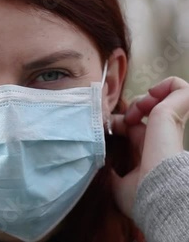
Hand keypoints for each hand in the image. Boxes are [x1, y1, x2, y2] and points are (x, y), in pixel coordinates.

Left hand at [110, 76, 188, 217]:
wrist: (156, 197)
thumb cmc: (141, 197)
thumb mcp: (120, 186)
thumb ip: (112, 176)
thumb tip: (103, 170)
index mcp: (148, 149)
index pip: (134, 126)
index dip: (118, 122)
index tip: (106, 129)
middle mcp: (160, 135)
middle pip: (147, 108)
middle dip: (131, 107)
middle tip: (119, 119)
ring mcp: (167, 124)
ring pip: (164, 95)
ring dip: (145, 97)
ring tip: (136, 110)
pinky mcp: (171, 114)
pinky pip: (179, 87)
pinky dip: (164, 85)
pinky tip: (149, 98)